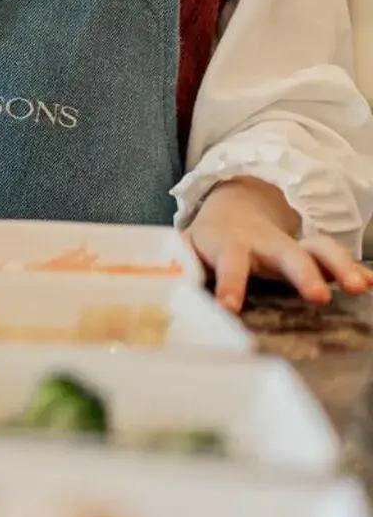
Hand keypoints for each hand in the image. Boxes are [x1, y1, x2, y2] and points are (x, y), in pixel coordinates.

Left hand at [184, 177, 371, 311]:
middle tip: (319, 297)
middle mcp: (264, 242)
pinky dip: (355, 267)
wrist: (233, 209)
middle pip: (285, 252)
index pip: (229, 263)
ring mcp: (291, 245)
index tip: (230, 307)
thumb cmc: (209, 240)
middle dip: (303, 273)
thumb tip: (163, 286)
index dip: (229, 284)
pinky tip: (371, 282)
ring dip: (340, 266)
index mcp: (229, 244)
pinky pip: (335, 256)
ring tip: (360, 287)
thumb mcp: (187, 248)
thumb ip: (179, 265)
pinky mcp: (311, 252)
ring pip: (318, 248)